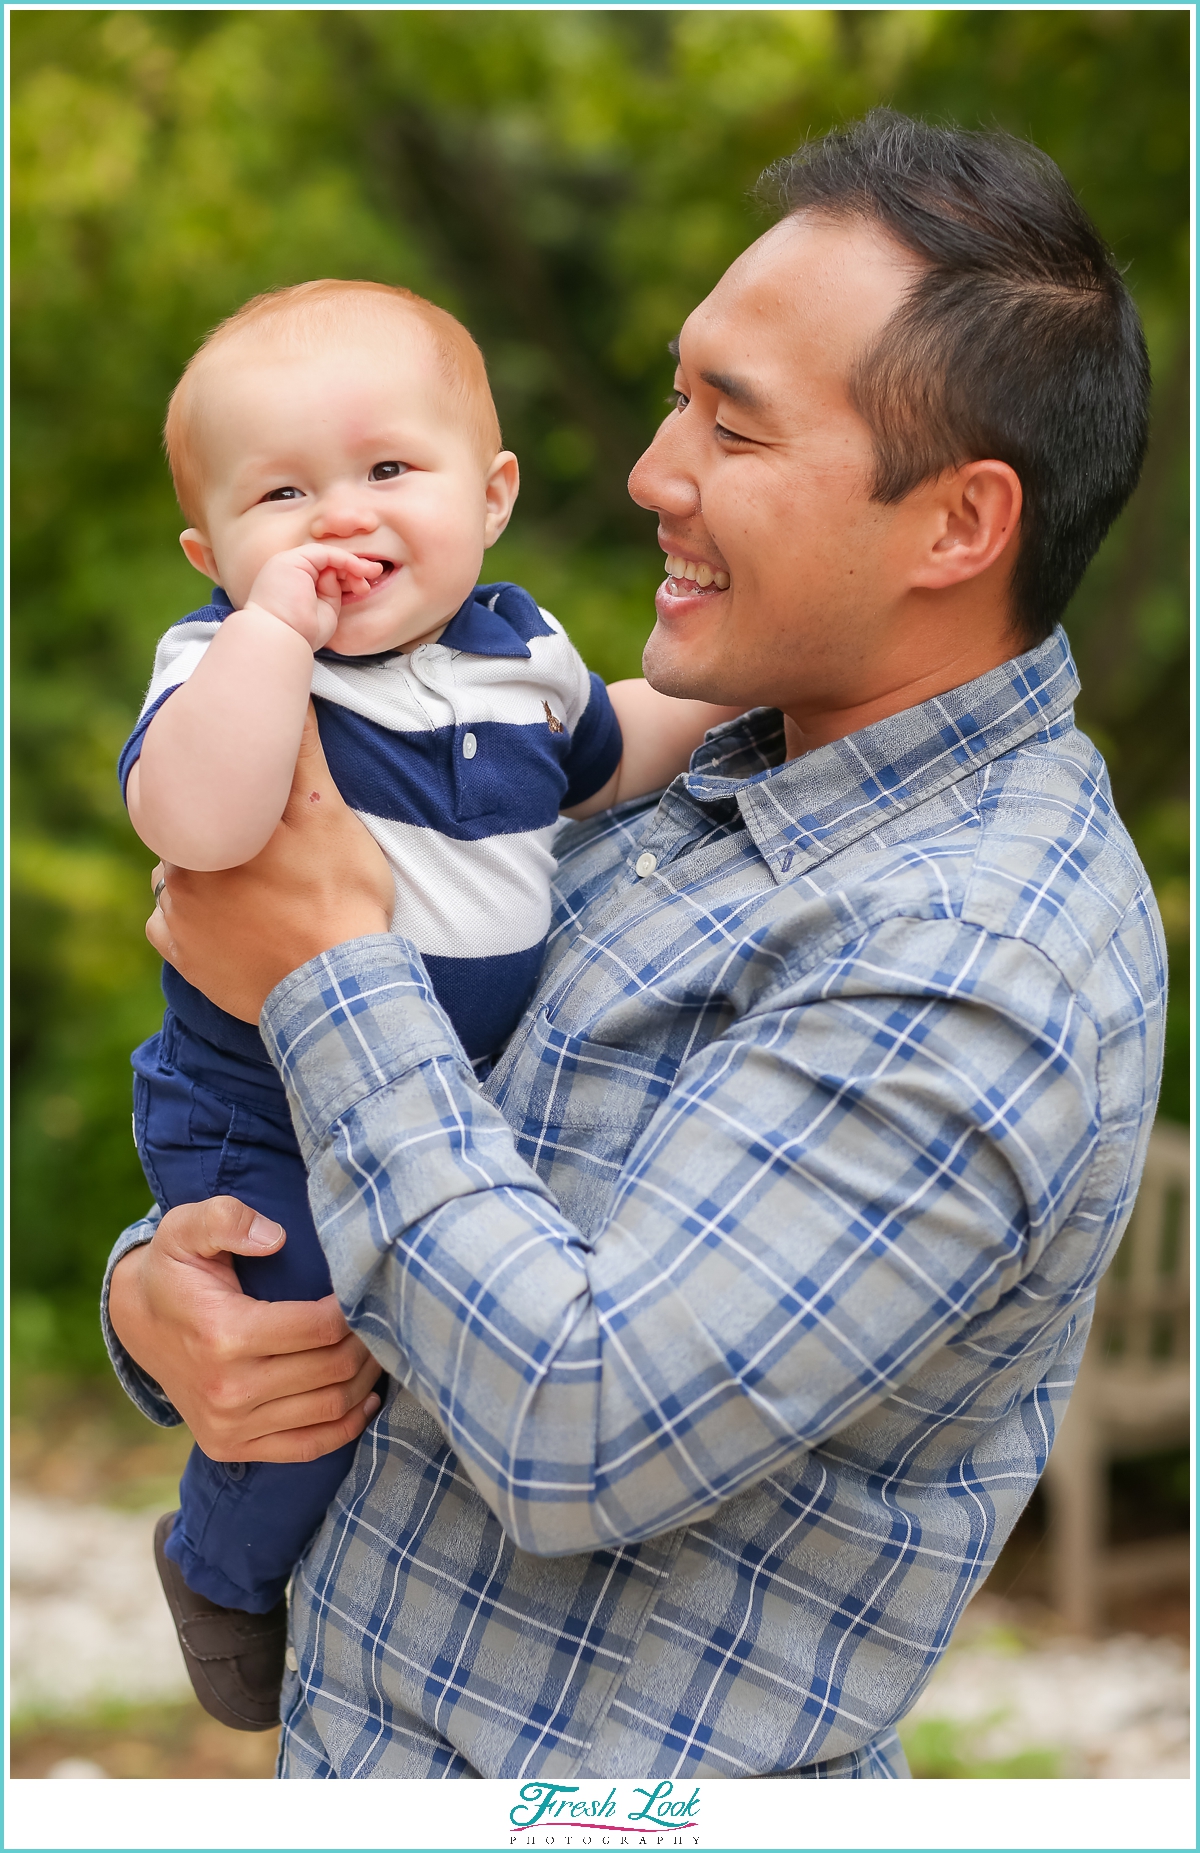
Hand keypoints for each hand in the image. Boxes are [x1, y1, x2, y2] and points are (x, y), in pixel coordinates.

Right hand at [108, 1196, 381, 1462]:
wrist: (137, 1323)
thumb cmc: (174, 1270)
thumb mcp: (185, 1227)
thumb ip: (226, 1219)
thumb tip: (275, 1238)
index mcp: (224, 1334)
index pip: (319, 1327)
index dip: (353, 1309)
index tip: (363, 1289)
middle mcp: (228, 1389)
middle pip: (331, 1369)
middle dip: (367, 1342)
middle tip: (379, 1318)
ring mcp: (229, 1425)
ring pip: (329, 1408)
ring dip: (364, 1380)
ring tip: (375, 1348)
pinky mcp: (231, 1447)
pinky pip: (309, 1447)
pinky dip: (347, 1425)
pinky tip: (365, 1397)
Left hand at [147, 705, 393, 1020]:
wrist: (336, 991)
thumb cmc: (337, 897)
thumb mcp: (328, 815)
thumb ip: (301, 758)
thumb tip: (293, 700)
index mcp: (209, 830)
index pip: (195, 793)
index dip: (220, 794)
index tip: (243, 801)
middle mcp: (180, 871)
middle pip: (189, 836)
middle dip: (215, 836)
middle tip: (258, 846)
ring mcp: (178, 920)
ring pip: (178, 880)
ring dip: (204, 879)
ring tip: (252, 890)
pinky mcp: (184, 960)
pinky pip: (173, 930)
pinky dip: (195, 926)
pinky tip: (233, 928)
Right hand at [245, 545, 383, 650]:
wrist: (280, 638)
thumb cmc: (300, 632)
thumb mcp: (325, 610)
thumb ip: (333, 591)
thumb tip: (343, 576)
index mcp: (294, 583)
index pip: (325, 572)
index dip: (348, 576)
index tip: (365, 588)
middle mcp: (290, 570)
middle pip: (327, 562)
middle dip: (353, 569)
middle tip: (370, 582)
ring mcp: (289, 563)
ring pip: (327, 556)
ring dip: (352, 565)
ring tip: (368, 577)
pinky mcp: (292, 559)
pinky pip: (326, 553)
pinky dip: (345, 560)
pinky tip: (359, 570)